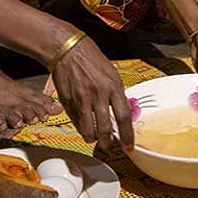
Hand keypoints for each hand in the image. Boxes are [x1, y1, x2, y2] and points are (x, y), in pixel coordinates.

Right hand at [51, 34, 133, 150]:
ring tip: (95, 139)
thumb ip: (118, 95)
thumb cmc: (93, 61)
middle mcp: (99, 95)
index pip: (124, 118)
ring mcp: (82, 100)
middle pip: (105, 129)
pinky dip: (81, 128)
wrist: (69, 51)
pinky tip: (84, 127)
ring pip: (89, 130)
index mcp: (114, 87)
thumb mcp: (113, 75)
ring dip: (93, 139)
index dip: (127, 136)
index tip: (129, 147)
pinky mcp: (68, 102)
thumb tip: (125, 114)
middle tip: (108, 145)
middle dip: (107, 142)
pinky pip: (76, 122)